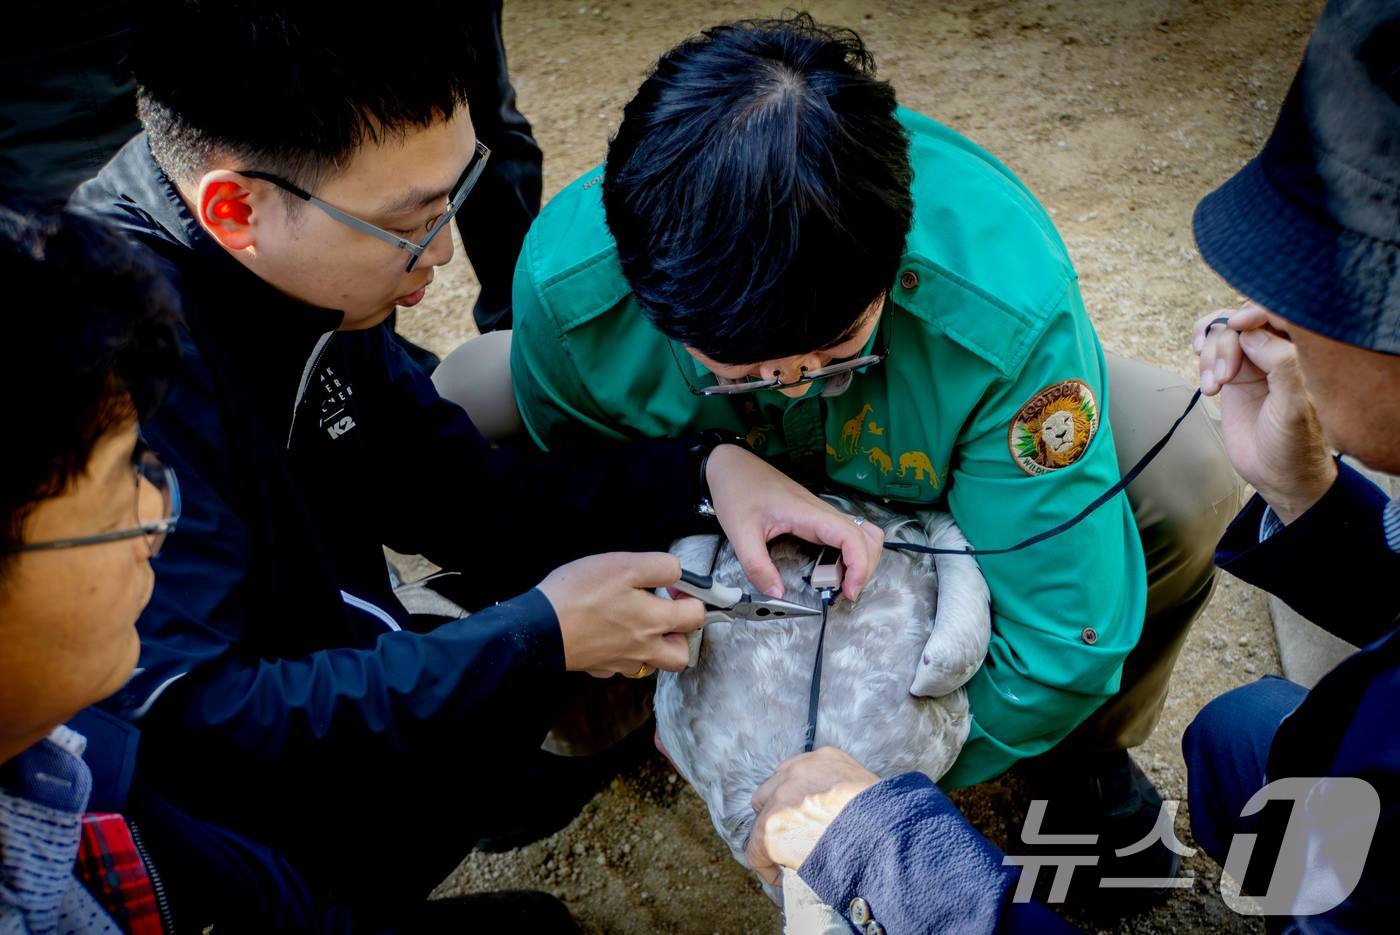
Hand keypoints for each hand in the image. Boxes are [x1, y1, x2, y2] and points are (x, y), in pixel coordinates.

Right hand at [537, 552, 703, 676]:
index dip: (693, 598)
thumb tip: (679, 574)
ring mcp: (621, 663)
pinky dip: (623, 652)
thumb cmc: (580, 593)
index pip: (696, 616)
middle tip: (663, 613)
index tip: (675, 588)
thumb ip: (660, 567)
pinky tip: (608, 634)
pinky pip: (622, 665)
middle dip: (680, 635)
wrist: (538, 628)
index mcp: (655, 621)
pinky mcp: (599, 669)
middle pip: (681, 655)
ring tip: (636, 624)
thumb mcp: (624, 565)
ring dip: (653, 647)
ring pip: (651, 664)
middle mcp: (644, 649)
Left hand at [706, 444, 884, 600]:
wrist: (731, 464)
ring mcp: (821, 513)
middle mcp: (821, 512)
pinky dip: (849, 554)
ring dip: (860, 560)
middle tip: (844, 593)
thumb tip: (776, 593)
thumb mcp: (741, 533)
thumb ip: (757, 566)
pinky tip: (830, 569)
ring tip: (840, 584)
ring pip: (861, 534)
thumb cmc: (737, 490)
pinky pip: (845, 535)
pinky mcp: (816, 517)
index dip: (859, 566)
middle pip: (867, 538)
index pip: (852, 538)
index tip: (848, 591)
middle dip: (864, 569)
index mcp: (808, 513)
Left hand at [746, 747, 878, 884]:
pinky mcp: (771, 827)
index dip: (796, 798)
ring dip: (773, 838)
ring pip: (762, 819)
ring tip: (786, 859)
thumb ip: (845, 791)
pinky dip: (765, 866)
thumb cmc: (885, 818)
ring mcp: (781, 798)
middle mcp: (797, 772)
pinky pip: (755, 850)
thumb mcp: (867, 788)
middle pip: (771, 791)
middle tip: (792, 836)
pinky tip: (779, 878)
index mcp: (824, 758)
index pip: (796, 772)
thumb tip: (839, 816)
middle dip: (778, 812)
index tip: (801, 815)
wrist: (882, 833)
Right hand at [1193, 304, 1335, 522]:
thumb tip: (1253, 333)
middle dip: (1225, 344)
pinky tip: (1208, 385)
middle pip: (1241, 322)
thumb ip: (1280, 365)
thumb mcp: (1293, 407)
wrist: (1276, 475)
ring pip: (1222, 335)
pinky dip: (1203, 362)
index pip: (1277, 312)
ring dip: (1210, 356)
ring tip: (1214, 386)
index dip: (1252, 312)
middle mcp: (1277, 352)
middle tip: (1224, 378)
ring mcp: (1253, 363)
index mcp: (1301, 353)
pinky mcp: (1233, 376)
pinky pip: (1212, 352)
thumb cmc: (1294, 444)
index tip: (1235, 326)